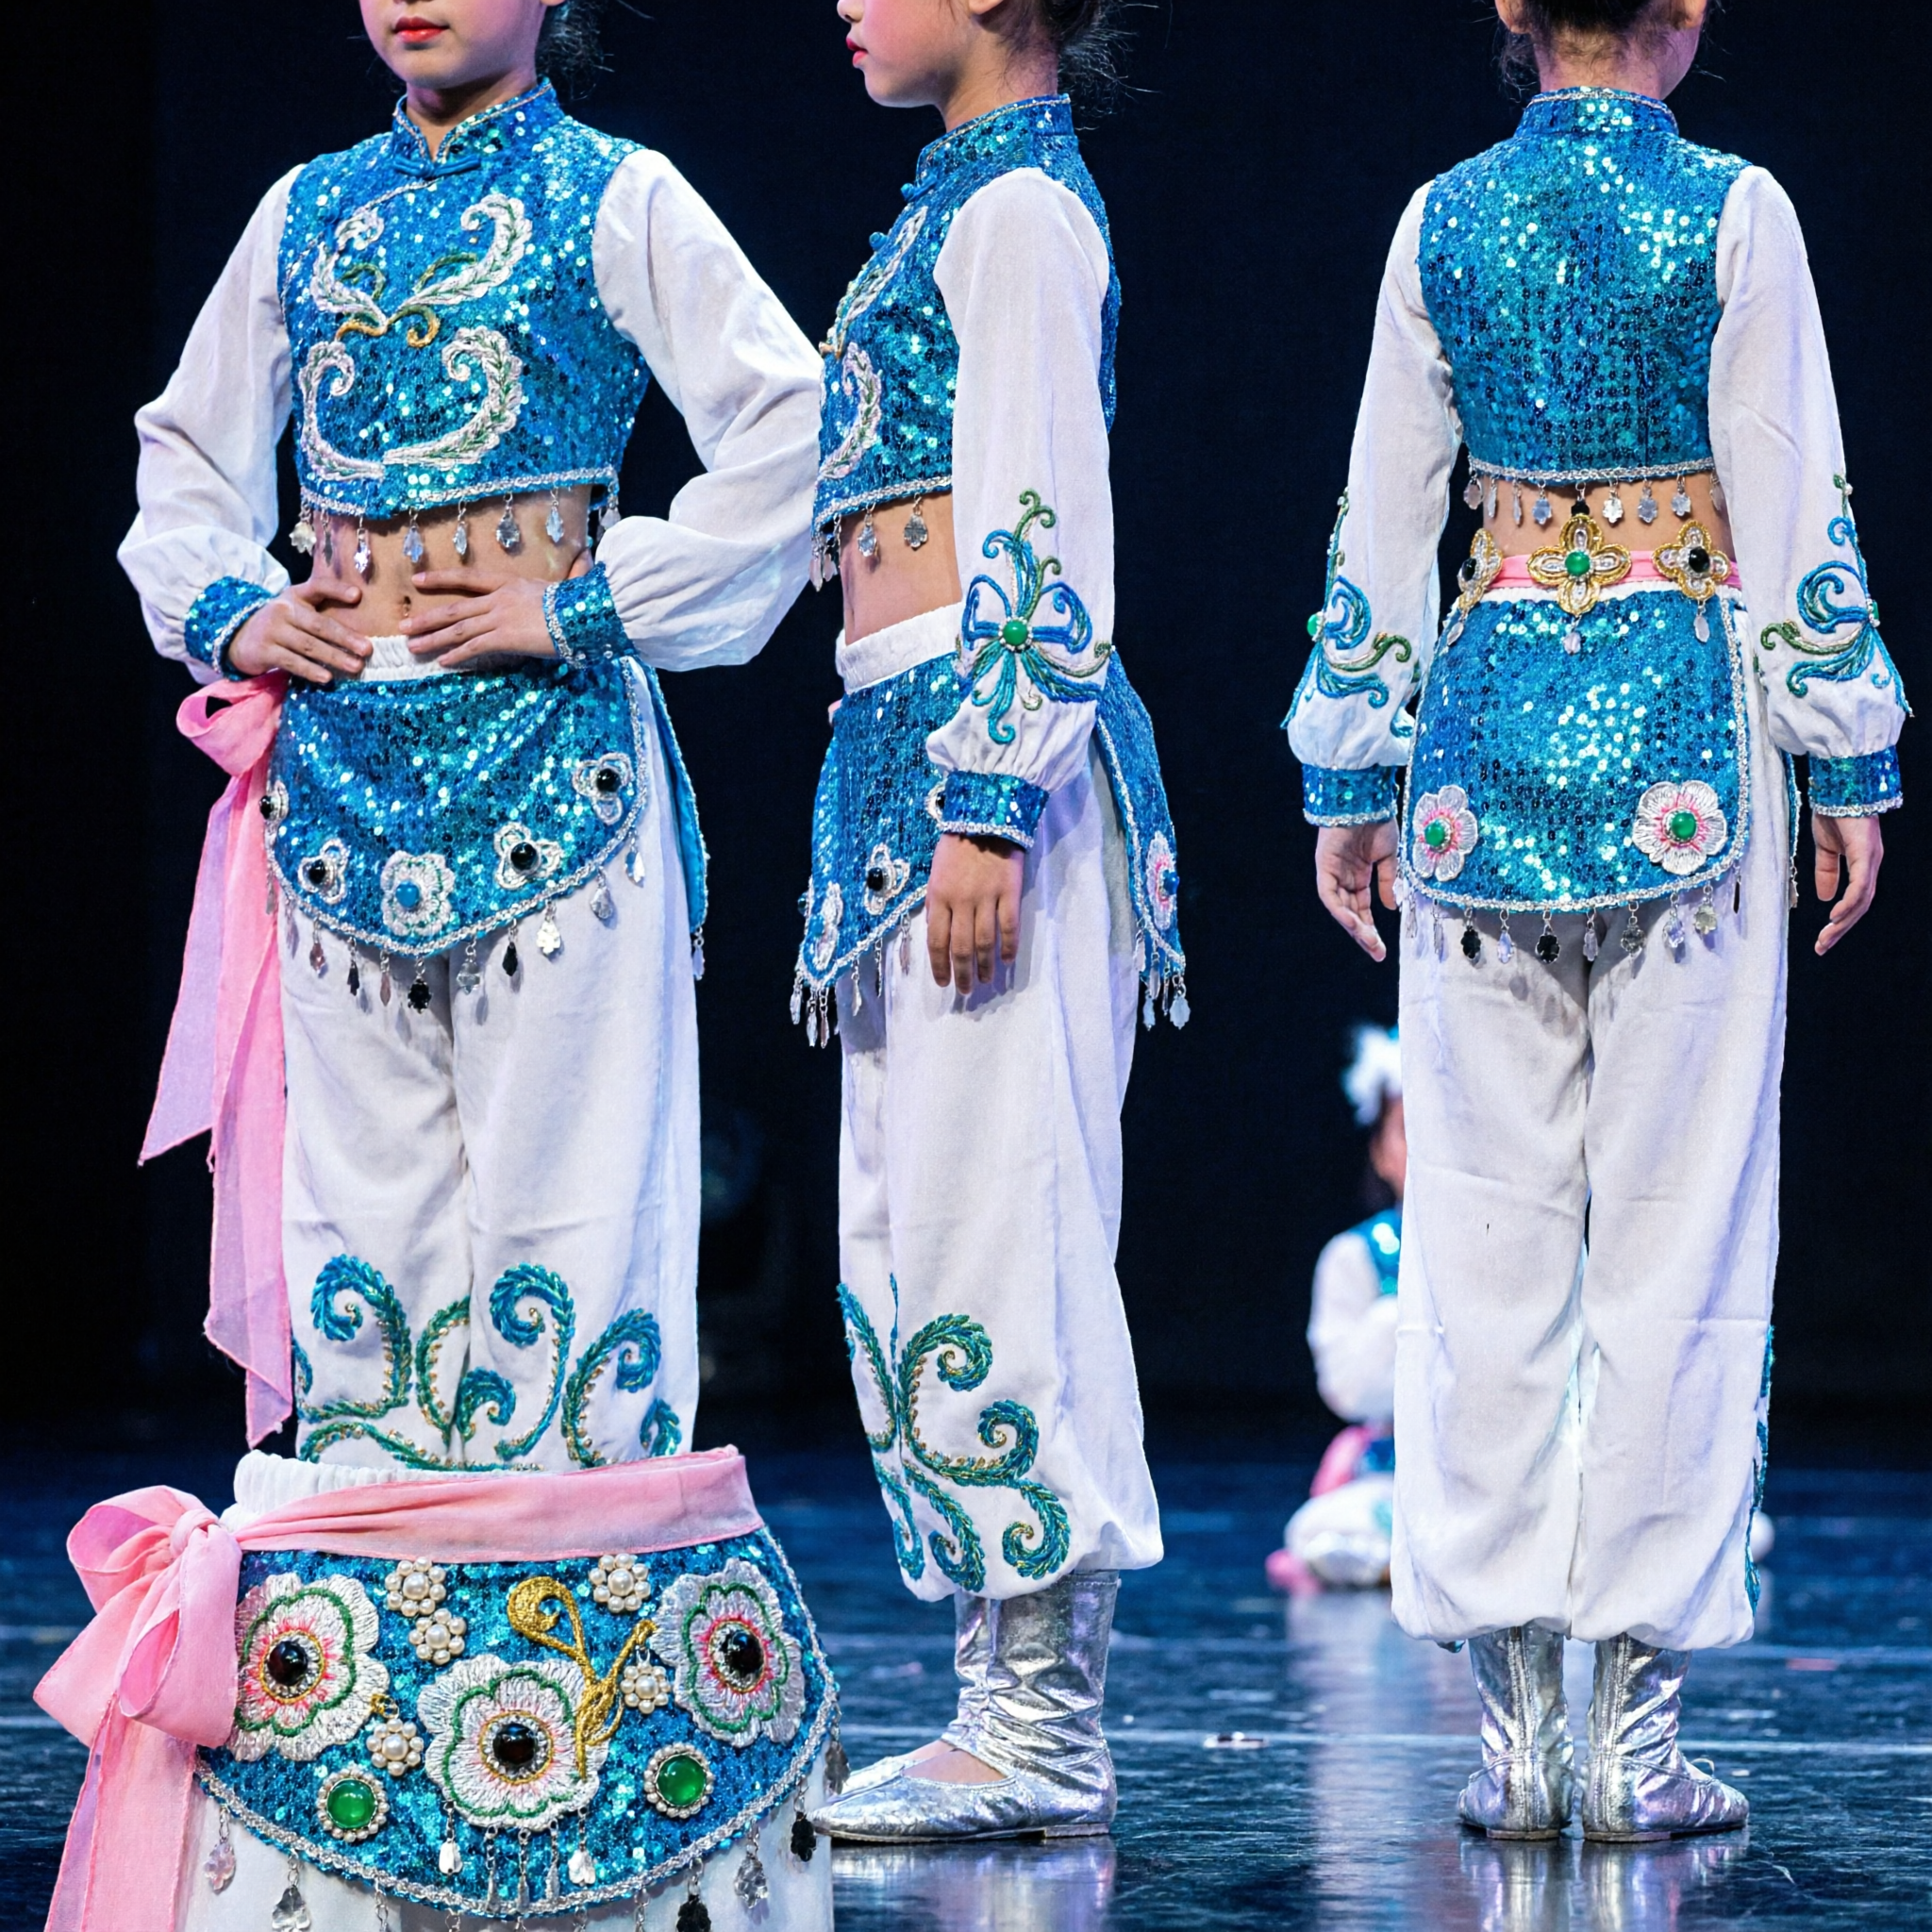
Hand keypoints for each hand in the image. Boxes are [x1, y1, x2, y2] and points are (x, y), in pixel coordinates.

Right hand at [227, 578, 368, 683]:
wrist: (240, 637)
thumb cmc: (281, 624)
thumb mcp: (296, 609)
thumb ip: (321, 610)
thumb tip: (361, 624)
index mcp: (295, 595)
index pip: (317, 587)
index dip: (336, 590)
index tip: (357, 595)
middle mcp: (283, 610)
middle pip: (318, 624)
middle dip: (345, 637)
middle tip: (367, 649)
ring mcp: (273, 630)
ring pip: (308, 645)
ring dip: (333, 657)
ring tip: (355, 666)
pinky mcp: (265, 650)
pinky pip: (292, 662)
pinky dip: (310, 670)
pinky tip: (327, 678)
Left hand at [400, 568, 572, 667]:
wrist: (582, 614)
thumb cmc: (578, 602)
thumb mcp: (566, 585)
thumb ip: (568, 575)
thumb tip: (586, 558)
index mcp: (509, 583)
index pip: (467, 578)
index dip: (440, 579)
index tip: (417, 580)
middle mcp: (498, 599)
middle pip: (454, 609)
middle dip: (426, 618)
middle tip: (403, 626)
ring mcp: (499, 618)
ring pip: (458, 629)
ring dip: (433, 639)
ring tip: (413, 647)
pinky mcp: (503, 638)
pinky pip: (473, 648)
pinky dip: (456, 655)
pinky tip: (442, 661)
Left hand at [926, 832, 1024, 993]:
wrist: (984, 815)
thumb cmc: (957, 844)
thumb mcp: (935, 872)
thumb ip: (936, 902)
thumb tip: (937, 932)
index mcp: (938, 896)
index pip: (936, 940)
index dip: (939, 965)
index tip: (943, 982)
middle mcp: (960, 901)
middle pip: (960, 948)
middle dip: (962, 974)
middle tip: (965, 991)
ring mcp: (986, 897)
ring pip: (984, 942)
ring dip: (984, 966)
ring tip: (986, 981)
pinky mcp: (1009, 892)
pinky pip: (1009, 926)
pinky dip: (1009, 946)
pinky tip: (1008, 960)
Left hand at [1315, 821, 1398, 960]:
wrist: (1367, 798)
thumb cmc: (1378, 821)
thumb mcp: (1390, 857)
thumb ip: (1389, 882)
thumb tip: (1393, 907)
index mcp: (1359, 876)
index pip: (1362, 909)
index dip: (1371, 929)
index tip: (1382, 948)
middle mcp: (1344, 877)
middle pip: (1351, 913)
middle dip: (1363, 934)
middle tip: (1377, 953)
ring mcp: (1333, 873)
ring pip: (1341, 908)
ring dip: (1354, 927)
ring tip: (1369, 943)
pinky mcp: (1324, 866)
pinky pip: (1330, 895)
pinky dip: (1341, 910)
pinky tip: (1354, 924)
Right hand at [1811, 811, 1883, 955]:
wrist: (1838, 787)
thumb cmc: (1833, 812)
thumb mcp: (1825, 848)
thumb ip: (1826, 872)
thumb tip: (1824, 899)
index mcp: (1863, 864)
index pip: (1856, 900)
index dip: (1841, 921)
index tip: (1824, 938)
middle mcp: (1871, 865)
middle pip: (1861, 906)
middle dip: (1841, 929)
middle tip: (1822, 947)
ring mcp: (1871, 860)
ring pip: (1862, 901)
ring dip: (1844, 922)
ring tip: (1826, 937)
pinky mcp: (1866, 855)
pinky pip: (1860, 886)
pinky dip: (1849, 904)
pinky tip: (1836, 916)